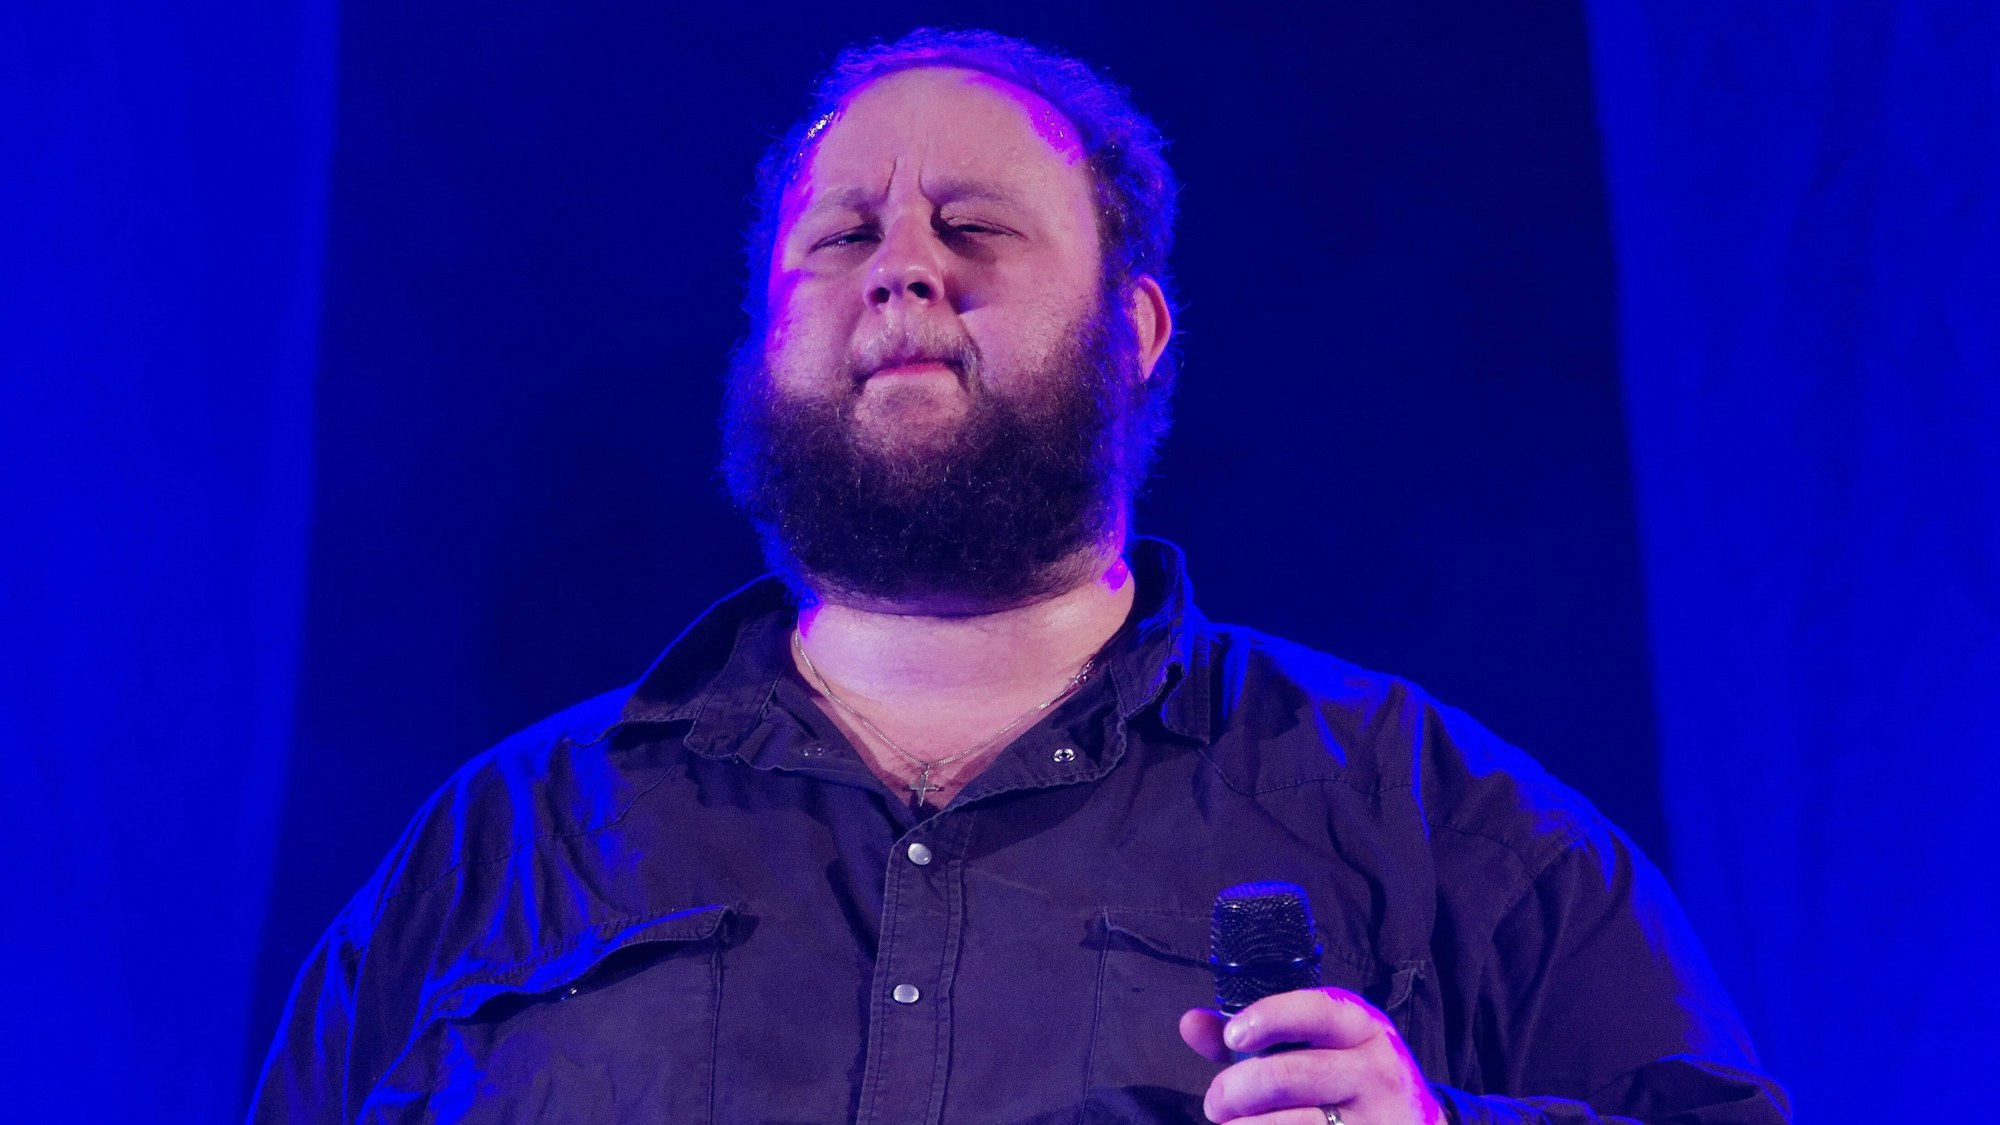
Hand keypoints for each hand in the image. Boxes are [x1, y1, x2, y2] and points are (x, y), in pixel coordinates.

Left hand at [1179, 987, 1443, 1124]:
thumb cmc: (1348, 1078)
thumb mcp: (1320, 1043)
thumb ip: (1255, 1033)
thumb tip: (1190, 1023)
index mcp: (1363, 1028)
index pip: (1316, 1010)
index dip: (1268, 1018)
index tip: (1234, 1038)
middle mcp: (1376, 1072)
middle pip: (1286, 1076)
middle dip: (1232, 1091)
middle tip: (1215, 1102)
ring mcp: (1376, 1121)